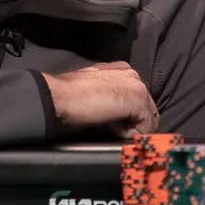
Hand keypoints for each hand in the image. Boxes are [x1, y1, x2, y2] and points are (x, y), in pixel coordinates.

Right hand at [43, 62, 157, 137]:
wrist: (58, 97)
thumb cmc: (66, 98)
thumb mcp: (92, 95)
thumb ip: (109, 101)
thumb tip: (118, 121)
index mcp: (119, 70)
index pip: (137, 103)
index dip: (125, 119)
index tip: (107, 122)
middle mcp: (131, 74)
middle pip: (146, 112)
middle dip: (130, 124)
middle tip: (105, 122)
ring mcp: (136, 85)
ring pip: (146, 121)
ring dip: (127, 128)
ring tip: (103, 119)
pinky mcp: (138, 98)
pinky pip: (144, 130)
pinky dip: (126, 133)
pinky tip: (107, 121)